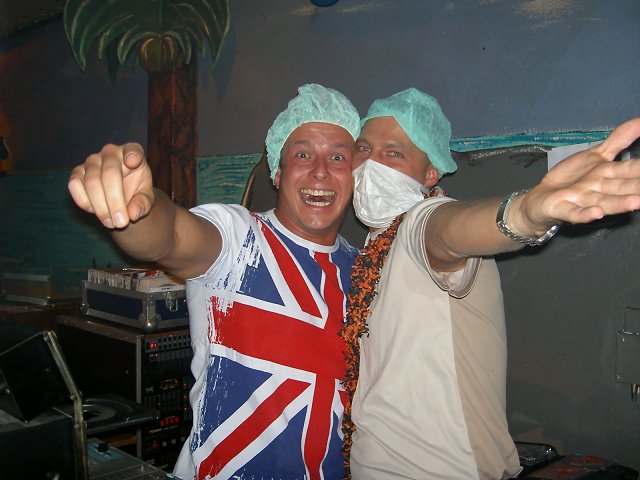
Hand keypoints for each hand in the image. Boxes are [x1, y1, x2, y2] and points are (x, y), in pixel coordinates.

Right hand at [68, 143, 154, 228]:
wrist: (121, 197)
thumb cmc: (136, 193)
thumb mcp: (146, 199)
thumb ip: (143, 204)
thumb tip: (133, 214)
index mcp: (132, 153)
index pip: (133, 150)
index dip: (132, 155)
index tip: (133, 162)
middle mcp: (111, 152)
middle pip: (109, 173)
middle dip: (115, 201)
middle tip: (121, 223)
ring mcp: (92, 161)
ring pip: (91, 182)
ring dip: (100, 207)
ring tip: (111, 223)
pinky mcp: (77, 172)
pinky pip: (75, 186)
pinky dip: (84, 202)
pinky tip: (95, 211)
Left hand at [520, 118, 639, 230]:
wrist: (541, 200)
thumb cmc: (572, 179)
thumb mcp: (597, 154)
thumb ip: (620, 139)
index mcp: (610, 174)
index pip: (635, 169)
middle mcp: (601, 188)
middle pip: (624, 186)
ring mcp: (582, 200)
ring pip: (606, 201)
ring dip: (621, 202)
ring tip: (636, 202)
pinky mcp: (564, 208)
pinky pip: (575, 212)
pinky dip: (585, 213)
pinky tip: (596, 213)